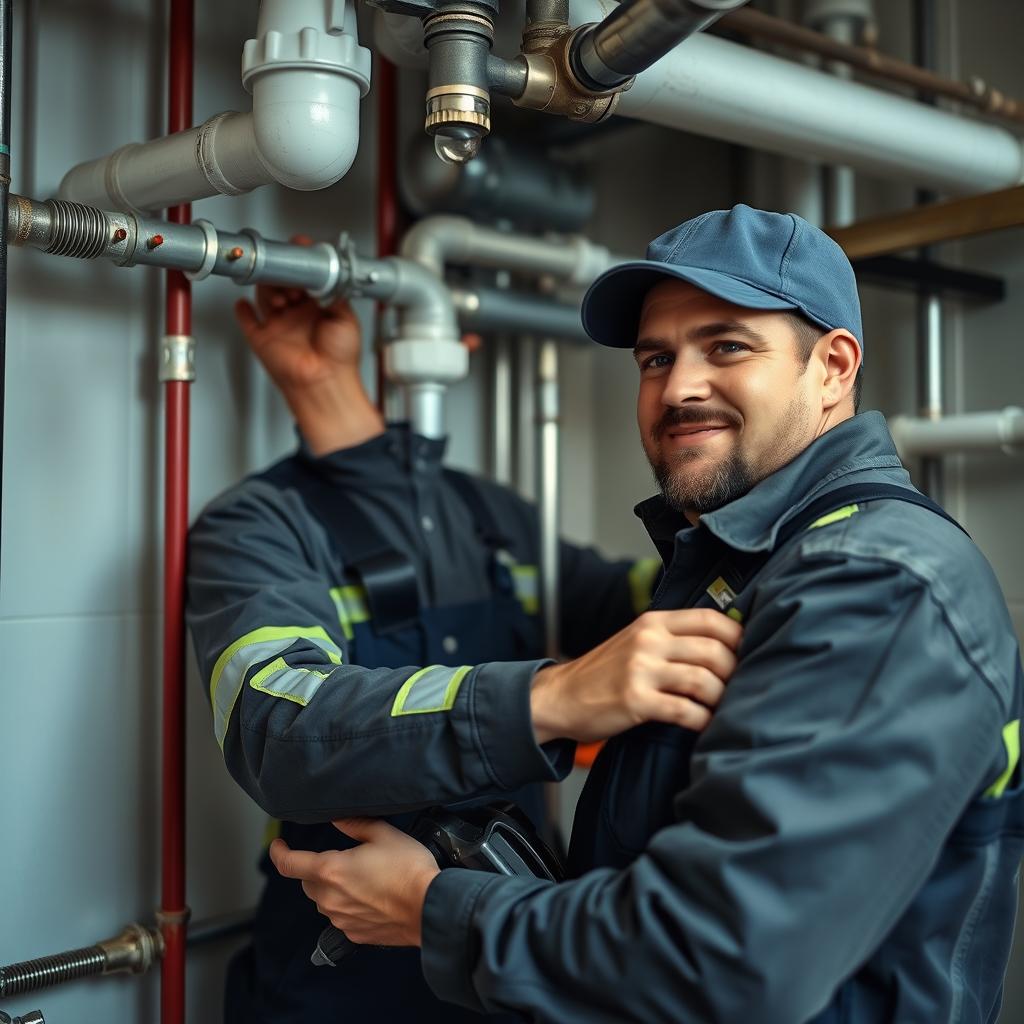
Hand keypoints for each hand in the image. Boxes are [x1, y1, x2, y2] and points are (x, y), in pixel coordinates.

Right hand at [234, 235, 383, 454]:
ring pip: (264, 295)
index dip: (299, 262)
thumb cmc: (341, 357)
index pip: (303, 276)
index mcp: (317, 305)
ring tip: (281, 295)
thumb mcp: (346, 316)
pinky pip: (247, 320)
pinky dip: (243, 310)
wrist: (326, 383)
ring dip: (268, 289)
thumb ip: (335, 291)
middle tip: (291, 279)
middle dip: (283, 276)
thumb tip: (326, 272)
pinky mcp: (263, 339)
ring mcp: (279, 325)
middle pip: (280, 281)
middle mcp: (297, 313)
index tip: (298, 249)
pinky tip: (243, 303)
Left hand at [269, 819, 440, 947]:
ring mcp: (340, 920)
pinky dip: (347, 906)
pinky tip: (370, 897)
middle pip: (308, 882)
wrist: (430, 907)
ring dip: (332, 888)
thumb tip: (337, 818)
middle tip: (341, 858)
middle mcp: (330, 898)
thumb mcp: (384, 834)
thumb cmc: (409, 869)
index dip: (278, 852)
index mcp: (331, 870)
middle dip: (315, 869)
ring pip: (323, 900)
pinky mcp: (354, 934)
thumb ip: (354, 825)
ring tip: (361, 878)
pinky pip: (340, 917)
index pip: (289, 864)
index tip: (278, 845)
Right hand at [530, 609, 741, 743]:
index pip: (710, 619)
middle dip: (734, 673)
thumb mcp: (636, 641)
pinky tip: (703, 725)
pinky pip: (685, 711)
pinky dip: (702, 721)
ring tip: (719, 708)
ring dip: (720, 699)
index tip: (746, 654)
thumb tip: (724, 647)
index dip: (737, 637)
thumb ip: (672, 638)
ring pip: (703, 680)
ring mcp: (641, 670)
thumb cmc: (604, 673)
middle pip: (714, 650)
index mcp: (653, 622)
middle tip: (736, 688)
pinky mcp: (635, 700)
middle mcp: (648, 640)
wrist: (560, 697)